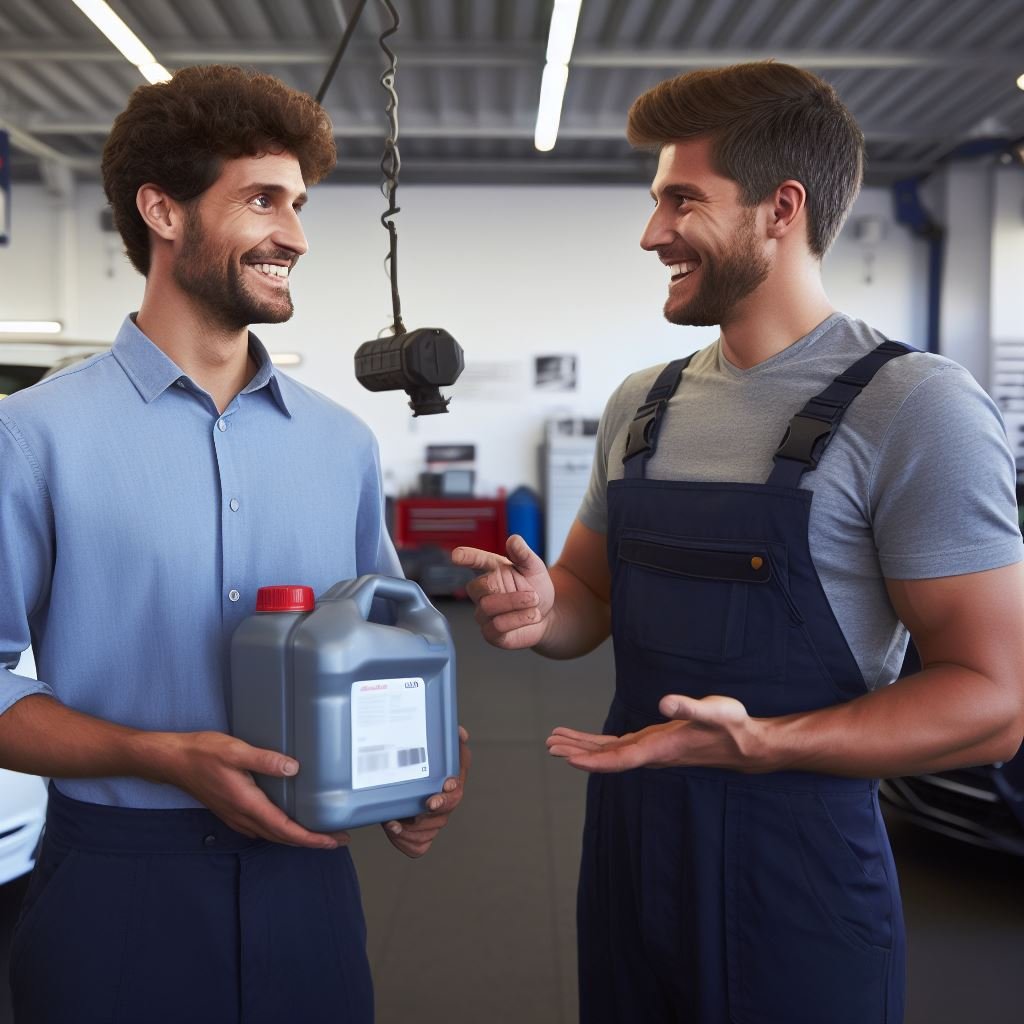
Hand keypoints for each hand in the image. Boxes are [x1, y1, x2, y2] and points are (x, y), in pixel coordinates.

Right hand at [156, 730, 349, 848]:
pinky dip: (279, 830)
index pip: (285, 829)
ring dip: (295, 837)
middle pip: (282, 837)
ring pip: (271, 835)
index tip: (331, 841)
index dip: (311, 838)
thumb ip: (265, 760)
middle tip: (336, 839)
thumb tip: (293, 768)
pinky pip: (261, 828)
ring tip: (318, 833)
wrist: (171, 761)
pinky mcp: (232, 811)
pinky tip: (287, 822)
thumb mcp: (235, 751)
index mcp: (247, 804)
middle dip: (310, 841)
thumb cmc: (201, 754)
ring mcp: (236, 816)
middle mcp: (243, 816)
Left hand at [383, 726, 471, 857]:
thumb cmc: (418, 764)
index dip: (451, 790)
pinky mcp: (421, 838)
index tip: (445, 785)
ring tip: (392, 820)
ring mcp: (434, 824)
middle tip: (421, 807)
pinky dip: (404, 842)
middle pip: (443, 815)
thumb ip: (447, 738)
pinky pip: (417, 847)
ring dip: (410, 829)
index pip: (457, 789)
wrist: (398, 783)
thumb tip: (461, 733)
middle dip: (430, 814)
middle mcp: (445, 806)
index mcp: (450, 785)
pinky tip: (393, 830)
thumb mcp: (431, 747)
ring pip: (428, 833)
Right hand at [451, 535, 554, 648]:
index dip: (466, 557)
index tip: (456, 555)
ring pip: (487, 608)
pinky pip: (496, 627)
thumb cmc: (536, 588)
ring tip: (534, 606)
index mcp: (493, 570)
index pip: (475, 561)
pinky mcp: (490, 633)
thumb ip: (523, 554)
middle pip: (479, 588)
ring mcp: (484, 613)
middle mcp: (483, 592)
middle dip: (509, 593)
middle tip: (533, 595)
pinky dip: (517, 621)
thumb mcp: (534, 568)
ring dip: (516, 606)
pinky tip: (530, 617)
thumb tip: (513, 540)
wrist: (548, 615)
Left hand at [546, 694, 767, 772]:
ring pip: (610, 752)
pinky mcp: (656, 743)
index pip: (619, 758)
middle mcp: (652, 753)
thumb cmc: (732, 726)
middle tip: (548, 745)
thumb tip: (664, 703)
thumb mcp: (714, 711)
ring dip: (583, 747)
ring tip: (556, 740)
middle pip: (607, 757)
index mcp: (661, 748)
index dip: (591, 759)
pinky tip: (587, 741)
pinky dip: (600, 743)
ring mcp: (652, 749)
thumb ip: (688, 707)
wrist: (746, 744)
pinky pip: (620, 746)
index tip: (566, 757)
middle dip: (577, 752)